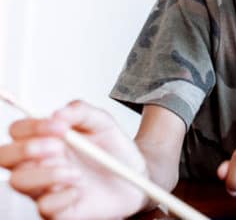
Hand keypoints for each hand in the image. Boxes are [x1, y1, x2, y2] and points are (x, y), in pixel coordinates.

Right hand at [0, 100, 147, 218]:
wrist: (138, 173)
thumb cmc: (113, 149)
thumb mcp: (102, 122)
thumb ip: (80, 111)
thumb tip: (57, 113)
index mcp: (46, 140)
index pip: (18, 131)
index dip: (32, 126)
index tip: (60, 126)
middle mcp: (40, 163)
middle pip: (5, 157)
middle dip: (27, 149)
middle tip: (57, 147)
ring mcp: (47, 187)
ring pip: (19, 181)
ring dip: (46, 173)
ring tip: (76, 172)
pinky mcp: (60, 209)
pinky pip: (44, 207)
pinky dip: (61, 196)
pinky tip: (79, 190)